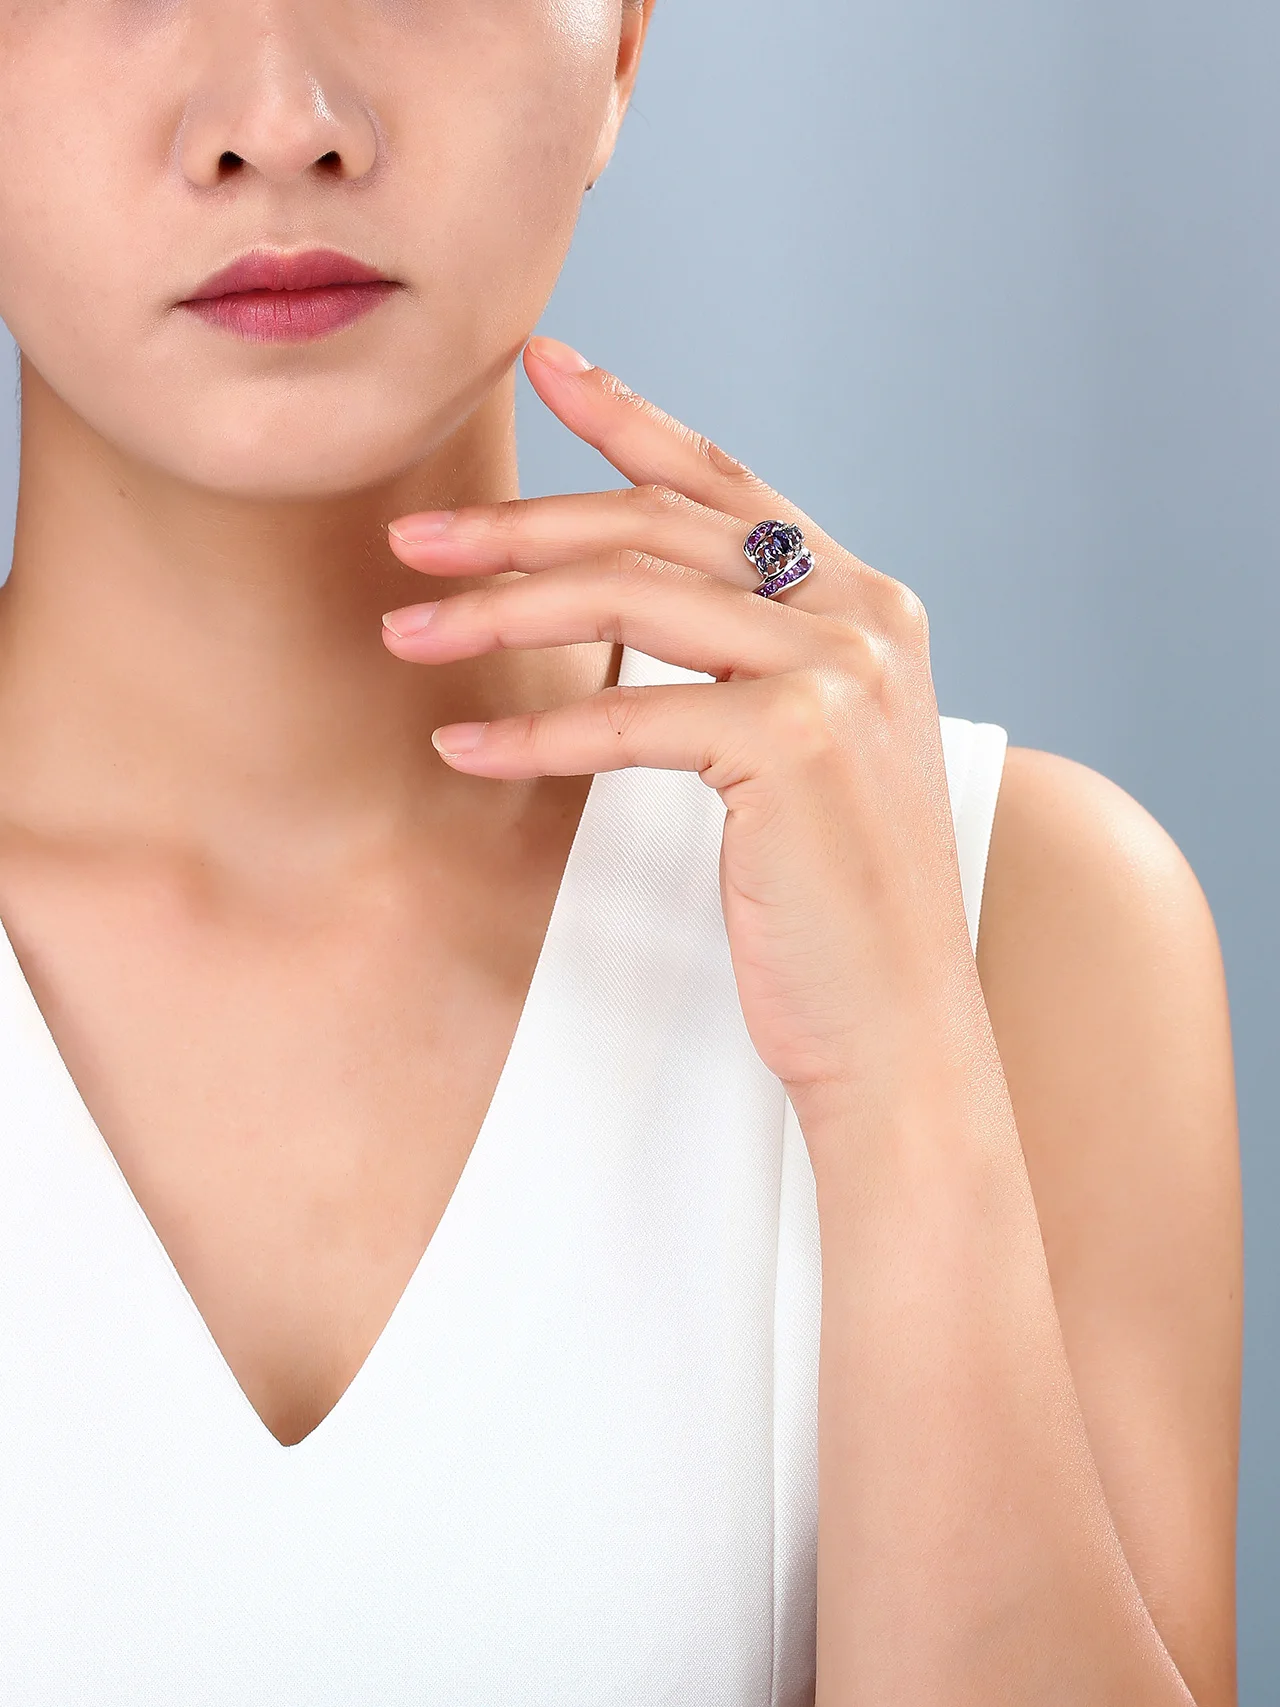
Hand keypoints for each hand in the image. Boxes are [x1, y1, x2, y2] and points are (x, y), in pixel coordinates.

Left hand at [382, 336, 980, 1124]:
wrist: (897, 1027)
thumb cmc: (831, 903)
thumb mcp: (800, 754)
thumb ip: (746, 662)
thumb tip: (629, 603)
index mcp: (866, 605)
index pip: (728, 485)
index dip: (630, 415)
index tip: (543, 364)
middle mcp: (864, 617)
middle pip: (659, 528)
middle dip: (522, 524)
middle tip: (414, 538)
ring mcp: (839, 673)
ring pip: (634, 599)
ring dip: (502, 610)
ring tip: (410, 631)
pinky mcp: (796, 744)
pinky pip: (628, 715)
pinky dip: (534, 730)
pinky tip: (465, 743)